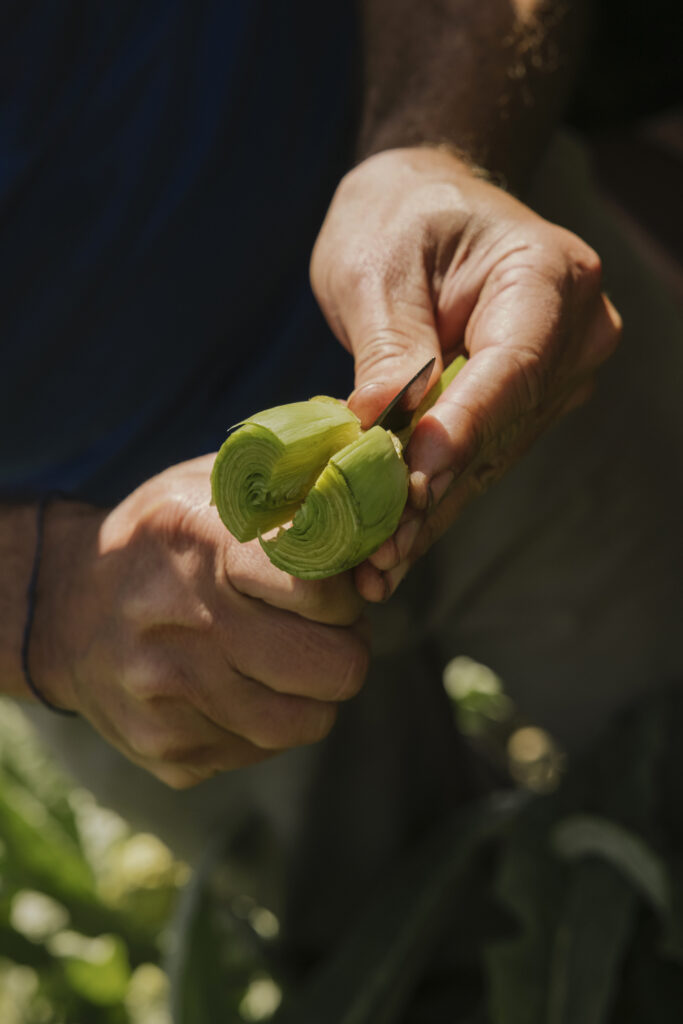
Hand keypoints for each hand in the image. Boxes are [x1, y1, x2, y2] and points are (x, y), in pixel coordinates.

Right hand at [31, 456, 368, 787]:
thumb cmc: (163, 538)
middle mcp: (179, 623)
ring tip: (287, 658)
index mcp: (198, 541)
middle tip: (323, 630)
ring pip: (305, 723)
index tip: (333, 586)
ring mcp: (166, 695)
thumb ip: (297, 484)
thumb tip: (382, 482)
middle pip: (335, 669)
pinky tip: (239, 686)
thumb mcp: (214, 486)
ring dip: (313, 693)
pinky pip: (258, 751)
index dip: (344, 592)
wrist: (62, 608)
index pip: (319, 588)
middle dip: (345, 648)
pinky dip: (265, 723)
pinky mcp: (163, 747)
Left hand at [311, 147, 621, 600]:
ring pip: (489, 460)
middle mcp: (571, 334)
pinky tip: (392, 553)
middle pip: (502, 428)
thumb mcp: (377, 267)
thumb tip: (378, 431)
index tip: (414, 483)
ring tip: (375, 571)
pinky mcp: (524, 409)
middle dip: (435, 494)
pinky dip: (432, 504)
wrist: (421, 206)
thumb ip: (388, 349)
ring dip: (430, 516)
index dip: (462, 431)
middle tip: (379, 555)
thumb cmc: (398, 217)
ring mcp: (555, 378)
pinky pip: (477, 462)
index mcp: (548, 276)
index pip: (510, 367)